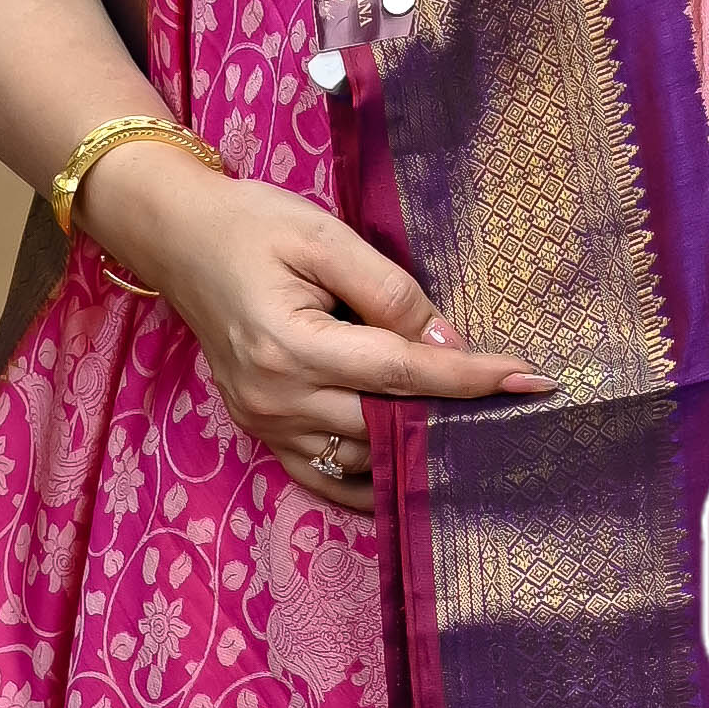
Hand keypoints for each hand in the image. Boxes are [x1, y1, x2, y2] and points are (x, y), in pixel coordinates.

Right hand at [75, 136, 545, 496]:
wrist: (178, 238)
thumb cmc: (252, 225)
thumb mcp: (323, 235)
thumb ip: (389, 291)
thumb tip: (447, 344)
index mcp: (290, 345)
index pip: (401, 373)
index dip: (470, 378)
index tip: (530, 379)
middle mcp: (275, 398)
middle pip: (386, 424)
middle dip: (453, 415)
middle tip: (512, 403)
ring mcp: (264, 423)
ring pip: (361, 460)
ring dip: (416, 450)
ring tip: (472, 429)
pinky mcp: (260, 431)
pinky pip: (325, 480)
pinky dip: (373, 482)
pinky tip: (413, 469)